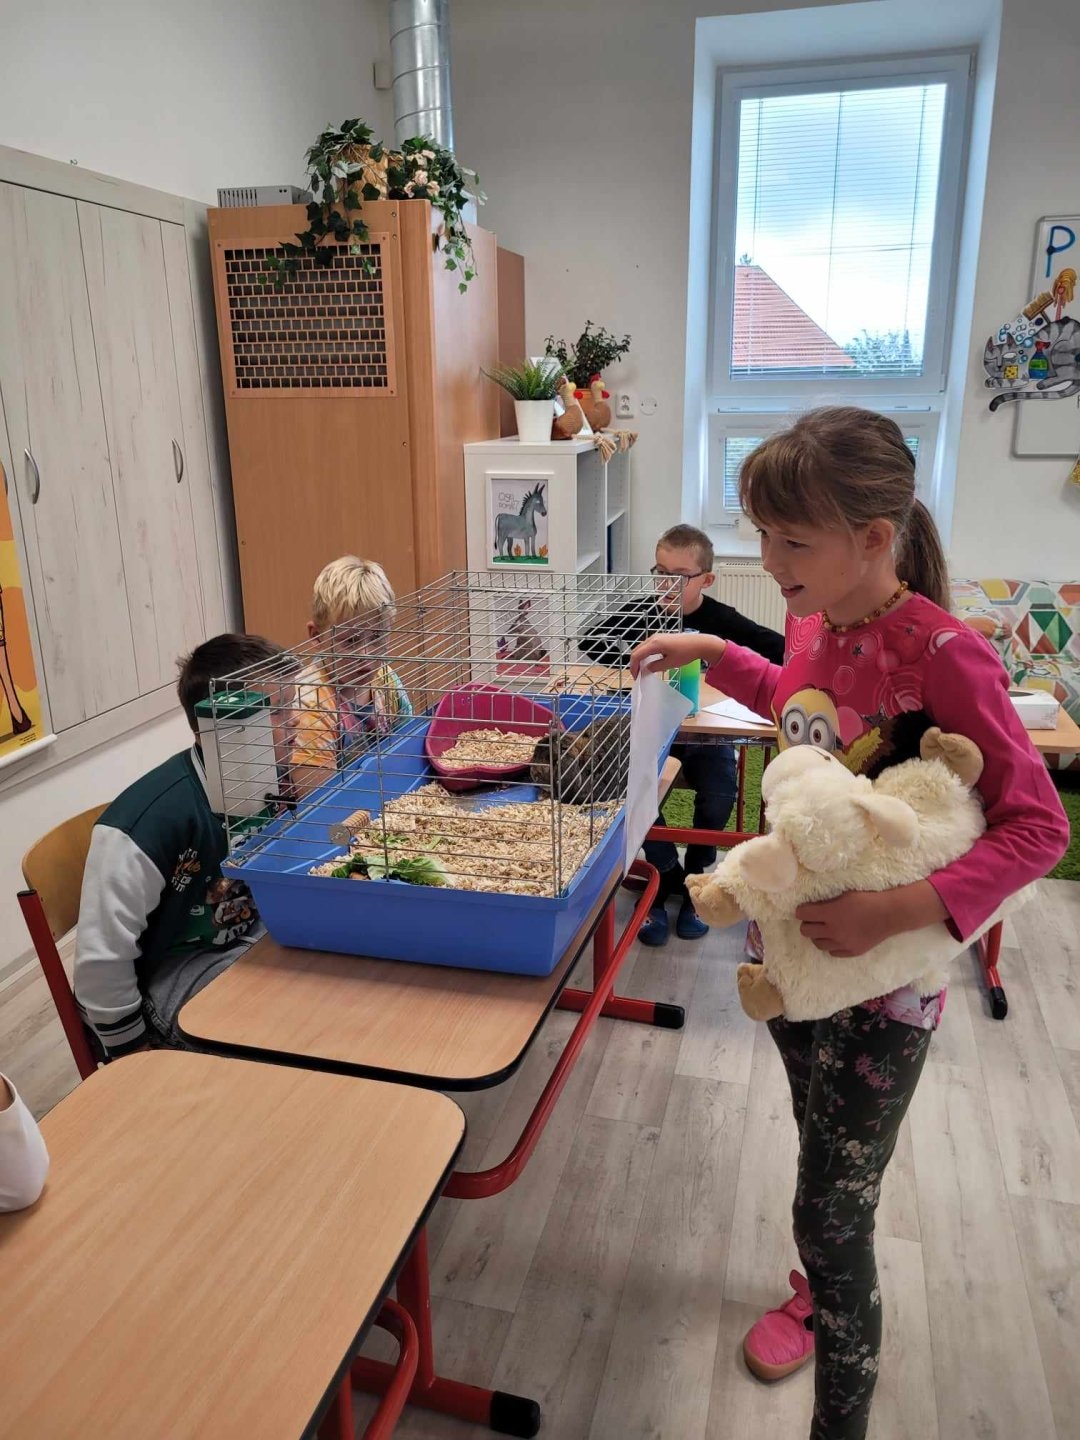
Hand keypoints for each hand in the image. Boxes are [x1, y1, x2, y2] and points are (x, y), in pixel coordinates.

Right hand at [629, 632, 725, 678]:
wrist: (699, 643)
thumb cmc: (686, 653)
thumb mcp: (670, 663)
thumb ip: (656, 667)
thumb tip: (646, 669)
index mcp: (654, 644)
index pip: (637, 655)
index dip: (633, 667)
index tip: (636, 677)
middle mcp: (653, 638)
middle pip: (637, 650)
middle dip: (635, 663)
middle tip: (637, 675)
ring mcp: (657, 637)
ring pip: (642, 648)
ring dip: (640, 659)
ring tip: (643, 670)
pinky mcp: (661, 638)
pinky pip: (648, 646)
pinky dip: (645, 655)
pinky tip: (650, 662)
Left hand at [795, 882, 948, 956]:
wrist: (890, 914)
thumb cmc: (867, 899)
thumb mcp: (844, 895)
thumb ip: (827, 901)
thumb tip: (812, 904)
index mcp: (830, 913)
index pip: (803, 914)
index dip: (801, 911)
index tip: (804, 909)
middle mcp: (833, 930)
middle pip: (806, 931)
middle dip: (807, 924)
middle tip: (814, 919)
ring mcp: (842, 943)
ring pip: (817, 944)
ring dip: (818, 936)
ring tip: (824, 929)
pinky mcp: (852, 951)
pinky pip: (832, 952)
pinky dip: (832, 945)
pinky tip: (837, 938)